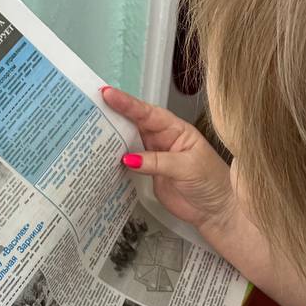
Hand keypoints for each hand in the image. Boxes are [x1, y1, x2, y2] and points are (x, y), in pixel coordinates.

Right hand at [102, 86, 236, 230]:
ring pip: (129, 142)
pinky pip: (129, 163)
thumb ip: (157, 161)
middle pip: (135, 123)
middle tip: (91, 105)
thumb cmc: (211, 183)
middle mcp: (163, 139)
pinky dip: (115, 159)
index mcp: (176, 129)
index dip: (128, 104)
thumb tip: (128, 159)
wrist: (216, 211)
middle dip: (114, 114)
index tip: (108, 94)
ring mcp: (154, 156)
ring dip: (112, 137)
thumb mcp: (187, 167)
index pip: (148, 113)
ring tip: (89, 127)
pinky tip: (102, 155)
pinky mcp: (149, 174)